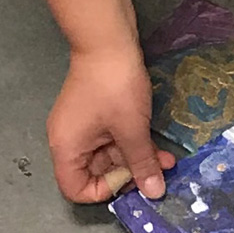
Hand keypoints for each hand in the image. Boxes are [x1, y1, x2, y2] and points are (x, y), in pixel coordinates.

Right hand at [47, 46, 174, 202]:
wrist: (107, 40)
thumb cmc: (114, 87)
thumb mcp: (132, 129)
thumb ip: (141, 164)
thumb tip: (154, 193)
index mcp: (67, 148)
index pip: (76, 190)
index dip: (105, 191)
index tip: (131, 180)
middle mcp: (69, 140)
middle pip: (95, 173)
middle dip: (129, 174)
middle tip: (158, 170)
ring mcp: (82, 125)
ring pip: (109, 155)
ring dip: (136, 158)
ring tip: (166, 158)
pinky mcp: (96, 112)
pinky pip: (112, 138)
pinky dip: (132, 142)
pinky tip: (157, 143)